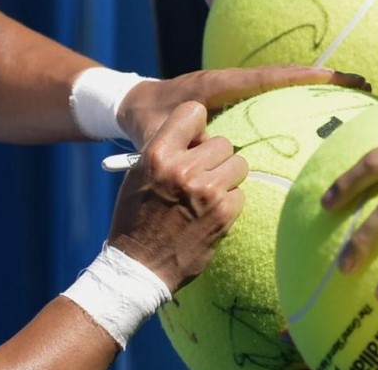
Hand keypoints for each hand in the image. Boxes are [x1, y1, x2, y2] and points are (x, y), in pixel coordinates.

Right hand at [108, 101, 247, 291]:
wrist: (138, 267)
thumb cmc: (136, 217)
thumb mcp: (140, 173)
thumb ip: (169, 150)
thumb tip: (203, 136)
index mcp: (157, 154)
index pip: (194, 111)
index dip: (197, 127)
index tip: (194, 142)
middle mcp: (183, 168)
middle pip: (222, 141)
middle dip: (215, 158)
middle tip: (202, 176)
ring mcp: (206, 191)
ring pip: (238, 164)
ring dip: (227, 178)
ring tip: (207, 194)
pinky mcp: (223, 213)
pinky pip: (241, 193)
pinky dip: (229, 203)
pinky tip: (210, 214)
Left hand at [118, 65, 370, 149]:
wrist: (130, 104)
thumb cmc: (145, 119)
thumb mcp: (157, 134)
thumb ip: (177, 142)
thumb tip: (208, 153)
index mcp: (217, 85)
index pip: (267, 78)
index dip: (301, 77)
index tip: (334, 76)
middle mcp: (231, 81)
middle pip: (285, 76)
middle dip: (323, 77)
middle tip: (361, 83)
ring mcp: (234, 87)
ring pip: (281, 83)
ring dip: (314, 84)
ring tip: (352, 91)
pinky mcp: (234, 97)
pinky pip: (271, 93)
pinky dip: (296, 94)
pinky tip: (320, 108)